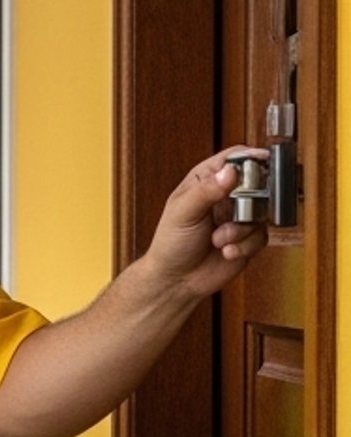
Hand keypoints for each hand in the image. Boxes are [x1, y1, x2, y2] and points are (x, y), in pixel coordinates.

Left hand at [144, 147, 272, 299]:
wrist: (177, 279)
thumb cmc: (171, 242)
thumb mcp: (183, 212)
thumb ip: (206, 190)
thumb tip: (230, 172)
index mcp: (205, 181)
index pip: (233, 159)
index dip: (250, 157)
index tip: (264, 160)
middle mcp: (226, 196)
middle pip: (257, 183)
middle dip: (248, 202)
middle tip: (235, 214)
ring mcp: (239, 217)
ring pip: (261, 213)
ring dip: (239, 230)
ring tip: (218, 240)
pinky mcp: (249, 238)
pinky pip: (261, 236)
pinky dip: (244, 246)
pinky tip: (226, 252)